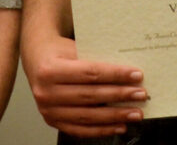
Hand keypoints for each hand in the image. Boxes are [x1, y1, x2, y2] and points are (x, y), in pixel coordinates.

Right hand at [23, 34, 147, 137]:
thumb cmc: (58, 50)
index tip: (136, 75)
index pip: (90, 73)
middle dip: (119, 95)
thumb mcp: (72, 47)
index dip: (115, 75)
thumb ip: (94, 60)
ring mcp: (48, 110)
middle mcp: (46, 92)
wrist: (36, 57)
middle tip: (141, 94)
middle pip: (91, 95)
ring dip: (115, 116)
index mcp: (50, 69)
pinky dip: (102, 129)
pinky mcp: (52, 121)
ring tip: (135, 113)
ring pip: (88, 116)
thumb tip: (126, 73)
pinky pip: (81, 129)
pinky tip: (119, 125)